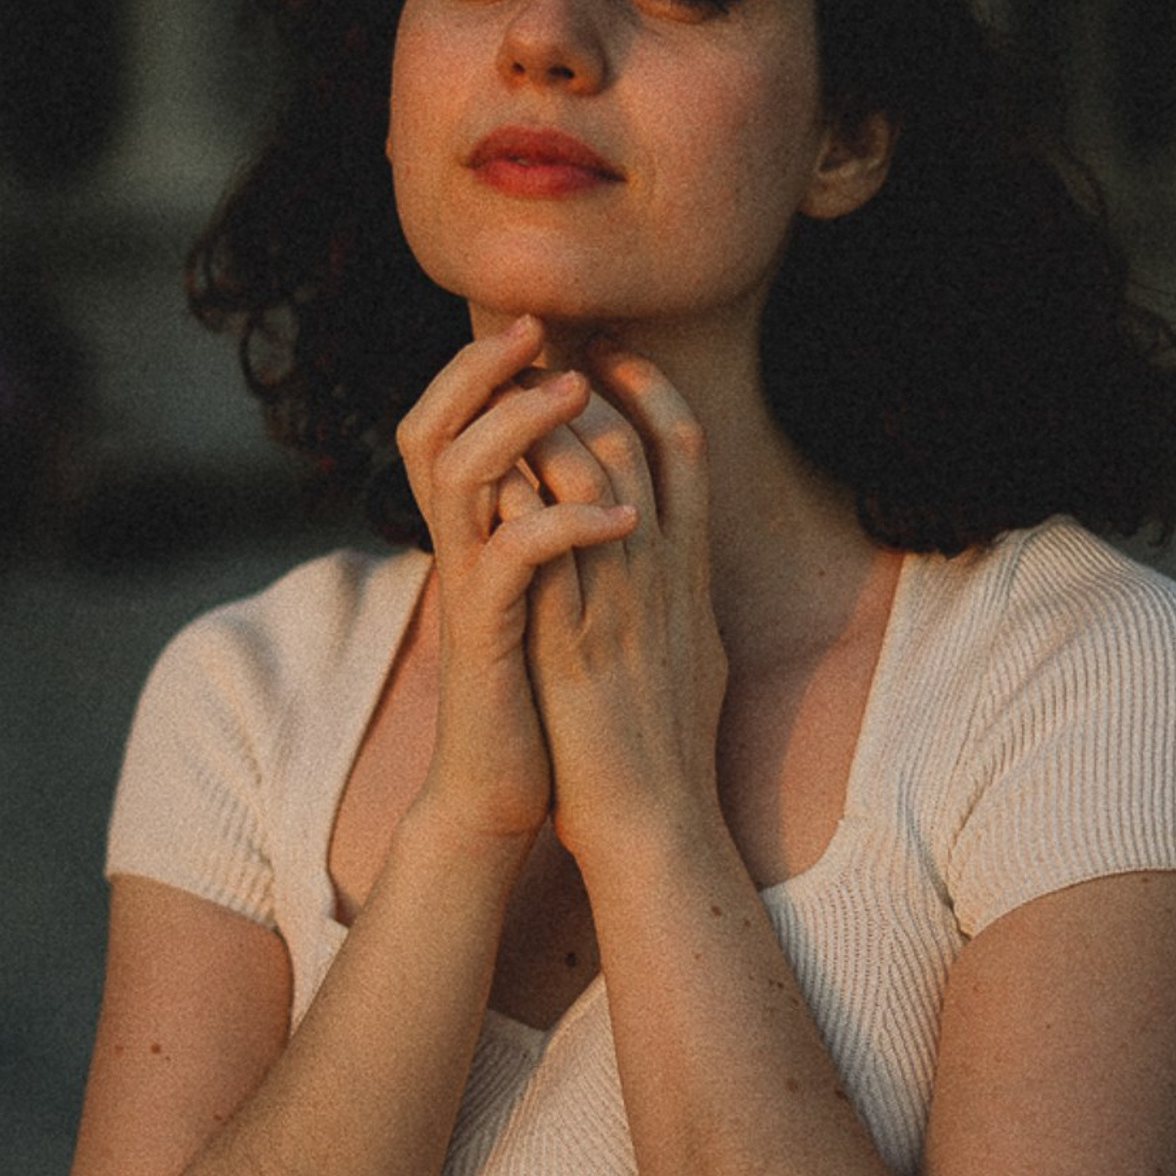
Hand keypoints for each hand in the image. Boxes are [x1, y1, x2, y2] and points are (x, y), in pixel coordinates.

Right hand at [396, 317, 636, 845]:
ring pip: (462, 477)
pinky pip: (515, 561)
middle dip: (482, 371)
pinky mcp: (490, 637)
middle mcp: (456, 548)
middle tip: (539, 332)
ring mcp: (468, 590)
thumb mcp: (547, 586)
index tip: (541, 325)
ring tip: (577, 395)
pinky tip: (622, 520)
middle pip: (430, 427)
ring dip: (522, 428)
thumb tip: (591, 458)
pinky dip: (564, 527)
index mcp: (473, 529)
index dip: (481, 368)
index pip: (448, 420)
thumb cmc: (538, 687)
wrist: (505, 782)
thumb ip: (548, 520)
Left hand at [518, 342, 728, 868]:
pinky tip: (474, 467)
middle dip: (576, 384)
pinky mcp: (567, 636)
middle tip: (533, 352)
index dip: (648, 387)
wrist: (657, 823)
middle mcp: (661, 571)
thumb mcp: (701, 655)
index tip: (609, 353)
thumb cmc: (674, 750)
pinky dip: (509, 492)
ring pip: (582, 472)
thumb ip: (687, 598)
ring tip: (493, 399)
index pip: (684, 447)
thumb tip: (678, 563)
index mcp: (693, 571)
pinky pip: (537, 538)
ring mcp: (616, 599)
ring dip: (532, 423)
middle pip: (627, 440)